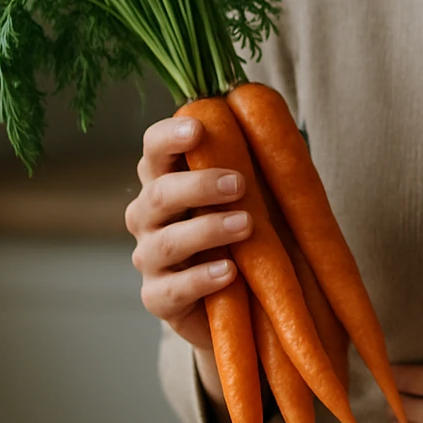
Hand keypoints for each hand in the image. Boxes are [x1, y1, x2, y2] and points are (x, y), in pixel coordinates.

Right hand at [125, 115, 252, 376]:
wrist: (236, 299)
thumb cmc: (240, 232)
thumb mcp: (247, 195)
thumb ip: (250, 162)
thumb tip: (275, 123)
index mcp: (164, 180)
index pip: (153, 150)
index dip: (169, 136)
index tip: (199, 128)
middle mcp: (147, 216)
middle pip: (158, 194)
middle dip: (198, 185)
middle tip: (239, 183)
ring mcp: (149, 258)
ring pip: (165, 242)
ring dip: (207, 230)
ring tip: (246, 224)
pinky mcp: (158, 298)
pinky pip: (171, 289)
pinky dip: (200, 279)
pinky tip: (229, 271)